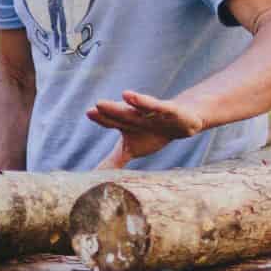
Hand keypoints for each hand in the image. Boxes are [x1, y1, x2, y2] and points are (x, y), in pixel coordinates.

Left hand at [88, 89, 205, 167]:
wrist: (181, 124)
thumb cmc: (150, 135)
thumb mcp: (130, 150)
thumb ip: (113, 161)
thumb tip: (94, 176)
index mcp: (125, 124)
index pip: (111, 121)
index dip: (101, 118)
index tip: (89, 112)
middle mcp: (137, 116)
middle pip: (123, 113)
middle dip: (112, 109)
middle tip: (98, 104)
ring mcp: (153, 113)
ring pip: (144, 107)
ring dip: (137, 101)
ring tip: (126, 94)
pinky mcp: (170, 111)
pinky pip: (162, 107)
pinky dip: (157, 105)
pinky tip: (152, 100)